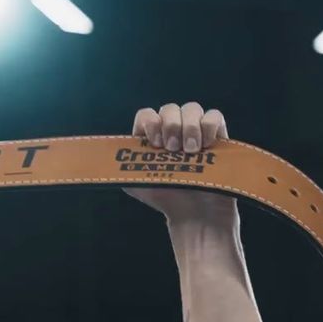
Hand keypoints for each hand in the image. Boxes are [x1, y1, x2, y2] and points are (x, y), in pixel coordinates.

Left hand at [123, 102, 238, 226]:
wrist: (195, 214)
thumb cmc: (164, 198)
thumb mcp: (135, 183)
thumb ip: (121, 165)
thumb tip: (105, 155)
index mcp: (152, 137)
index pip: (147, 114)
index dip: (150, 122)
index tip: (155, 143)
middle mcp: (173, 131)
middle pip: (169, 108)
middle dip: (171, 125)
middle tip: (173, 149)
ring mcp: (196, 131)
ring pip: (191, 108)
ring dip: (189, 126)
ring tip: (190, 151)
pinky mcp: (217, 136)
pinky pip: (214, 115)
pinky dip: (208, 126)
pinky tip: (207, 145)